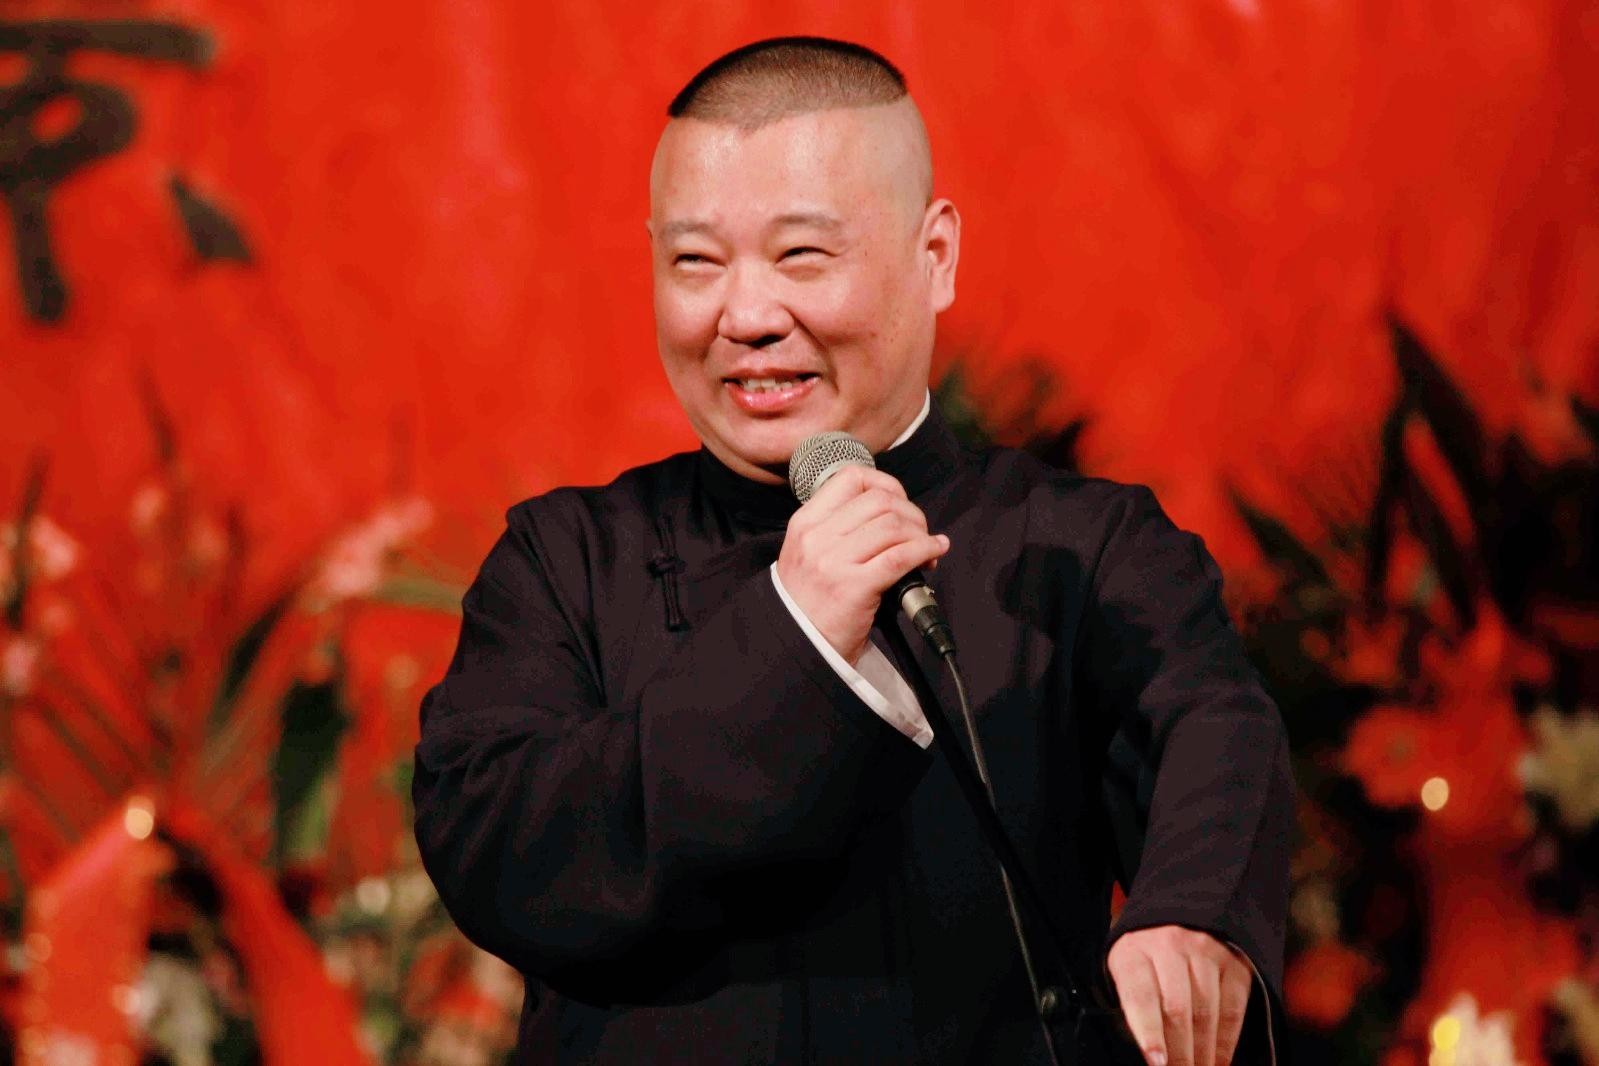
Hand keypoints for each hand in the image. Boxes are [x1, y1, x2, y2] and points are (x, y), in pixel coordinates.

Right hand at [776, 464, 948, 662]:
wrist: (798, 644)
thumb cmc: (810, 602)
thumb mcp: (808, 553)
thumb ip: (837, 527)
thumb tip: (889, 509)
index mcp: (805, 523)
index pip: (851, 479)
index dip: (886, 484)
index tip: (899, 502)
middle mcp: (817, 537)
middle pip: (881, 501)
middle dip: (911, 513)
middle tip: (919, 533)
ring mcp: (834, 562)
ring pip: (894, 526)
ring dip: (921, 534)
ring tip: (926, 549)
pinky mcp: (855, 587)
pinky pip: (902, 556)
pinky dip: (926, 549)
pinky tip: (934, 552)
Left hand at [1106, 925, 1252, 1065]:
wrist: (1177, 914)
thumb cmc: (1146, 955)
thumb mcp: (1126, 970)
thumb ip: (1133, 1006)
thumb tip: (1149, 1054)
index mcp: (1134, 952)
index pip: (1141, 996)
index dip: (1149, 1033)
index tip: (1157, 1062)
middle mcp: (1169, 947)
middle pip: (1177, 1009)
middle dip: (1180, 1053)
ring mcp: (1204, 951)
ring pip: (1207, 1012)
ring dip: (1204, 1053)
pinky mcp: (1232, 960)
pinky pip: (1232, 1009)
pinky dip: (1227, 1042)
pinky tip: (1219, 1061)